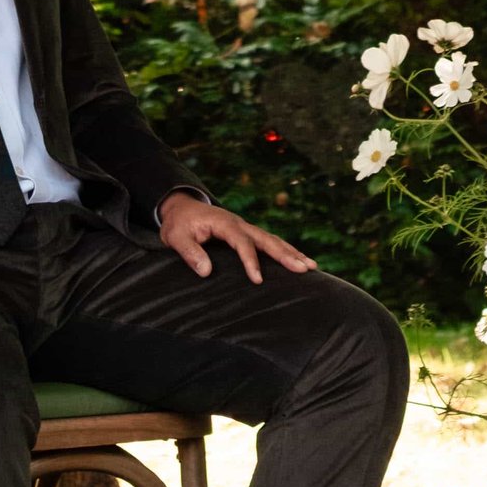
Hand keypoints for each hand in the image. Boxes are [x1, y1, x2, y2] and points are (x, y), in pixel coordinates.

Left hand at [157, 191, 313, 283]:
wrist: (181, 207)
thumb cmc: (178, 223)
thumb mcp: (175, 236)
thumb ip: (189, 252)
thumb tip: (206, 271)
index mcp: (224, 223)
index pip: (241, 242)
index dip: (250, 260)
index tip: (258, 279)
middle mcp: (239, 223)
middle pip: (266, 238)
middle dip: (286, 254)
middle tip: (304, 268)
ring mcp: (245, 227)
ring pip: (272, 240)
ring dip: (292, 252)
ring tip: (311, 266)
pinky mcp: (247, 233)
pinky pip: (269, 242)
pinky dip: (285, 250)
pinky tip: (299, 260)